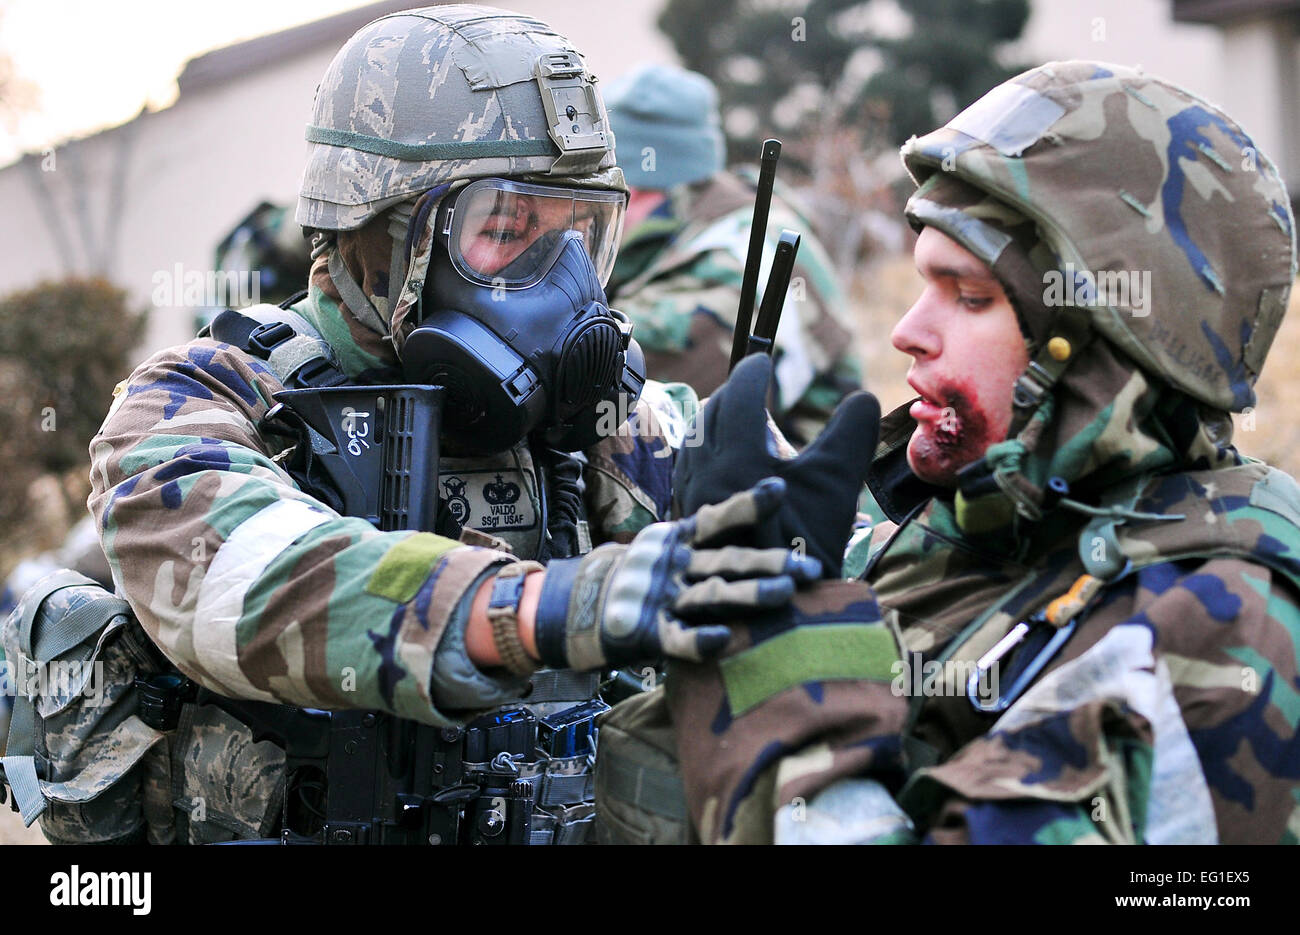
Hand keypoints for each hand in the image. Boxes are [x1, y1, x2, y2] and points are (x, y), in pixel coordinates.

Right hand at [532, 478, 821, 669]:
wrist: (582, 607)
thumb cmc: (646, 578)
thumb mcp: (672, 549)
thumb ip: (709, 537)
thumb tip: (769, 509)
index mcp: (680, 540)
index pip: (718, 519)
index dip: (747, 505)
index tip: (780, 490)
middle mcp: (674, 564)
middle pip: (727, 561)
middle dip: (768, 562)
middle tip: (809, 567)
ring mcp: (661, 598)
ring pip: (711, 595)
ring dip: (748, 594)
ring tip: (784, 593)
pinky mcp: (650, 633)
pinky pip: (678, 638)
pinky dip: (698, 640)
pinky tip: (721, 640)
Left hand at [673, 354, 880, 576]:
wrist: (776, 614)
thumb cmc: (808, 546)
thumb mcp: (838, 483)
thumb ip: (851, 432)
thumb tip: (862, 397)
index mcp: (735, 456)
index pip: (737, 396)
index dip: (752, 373)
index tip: (763, 361)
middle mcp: (702, 474)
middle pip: (709, 416)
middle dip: (731, 396)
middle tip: (752, 389)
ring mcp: (690, 501)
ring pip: (694, 446)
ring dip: (715, 428)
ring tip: (740, 426)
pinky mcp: (689, 523)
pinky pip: (690, 475)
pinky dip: (708, 458)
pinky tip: (727, 469)